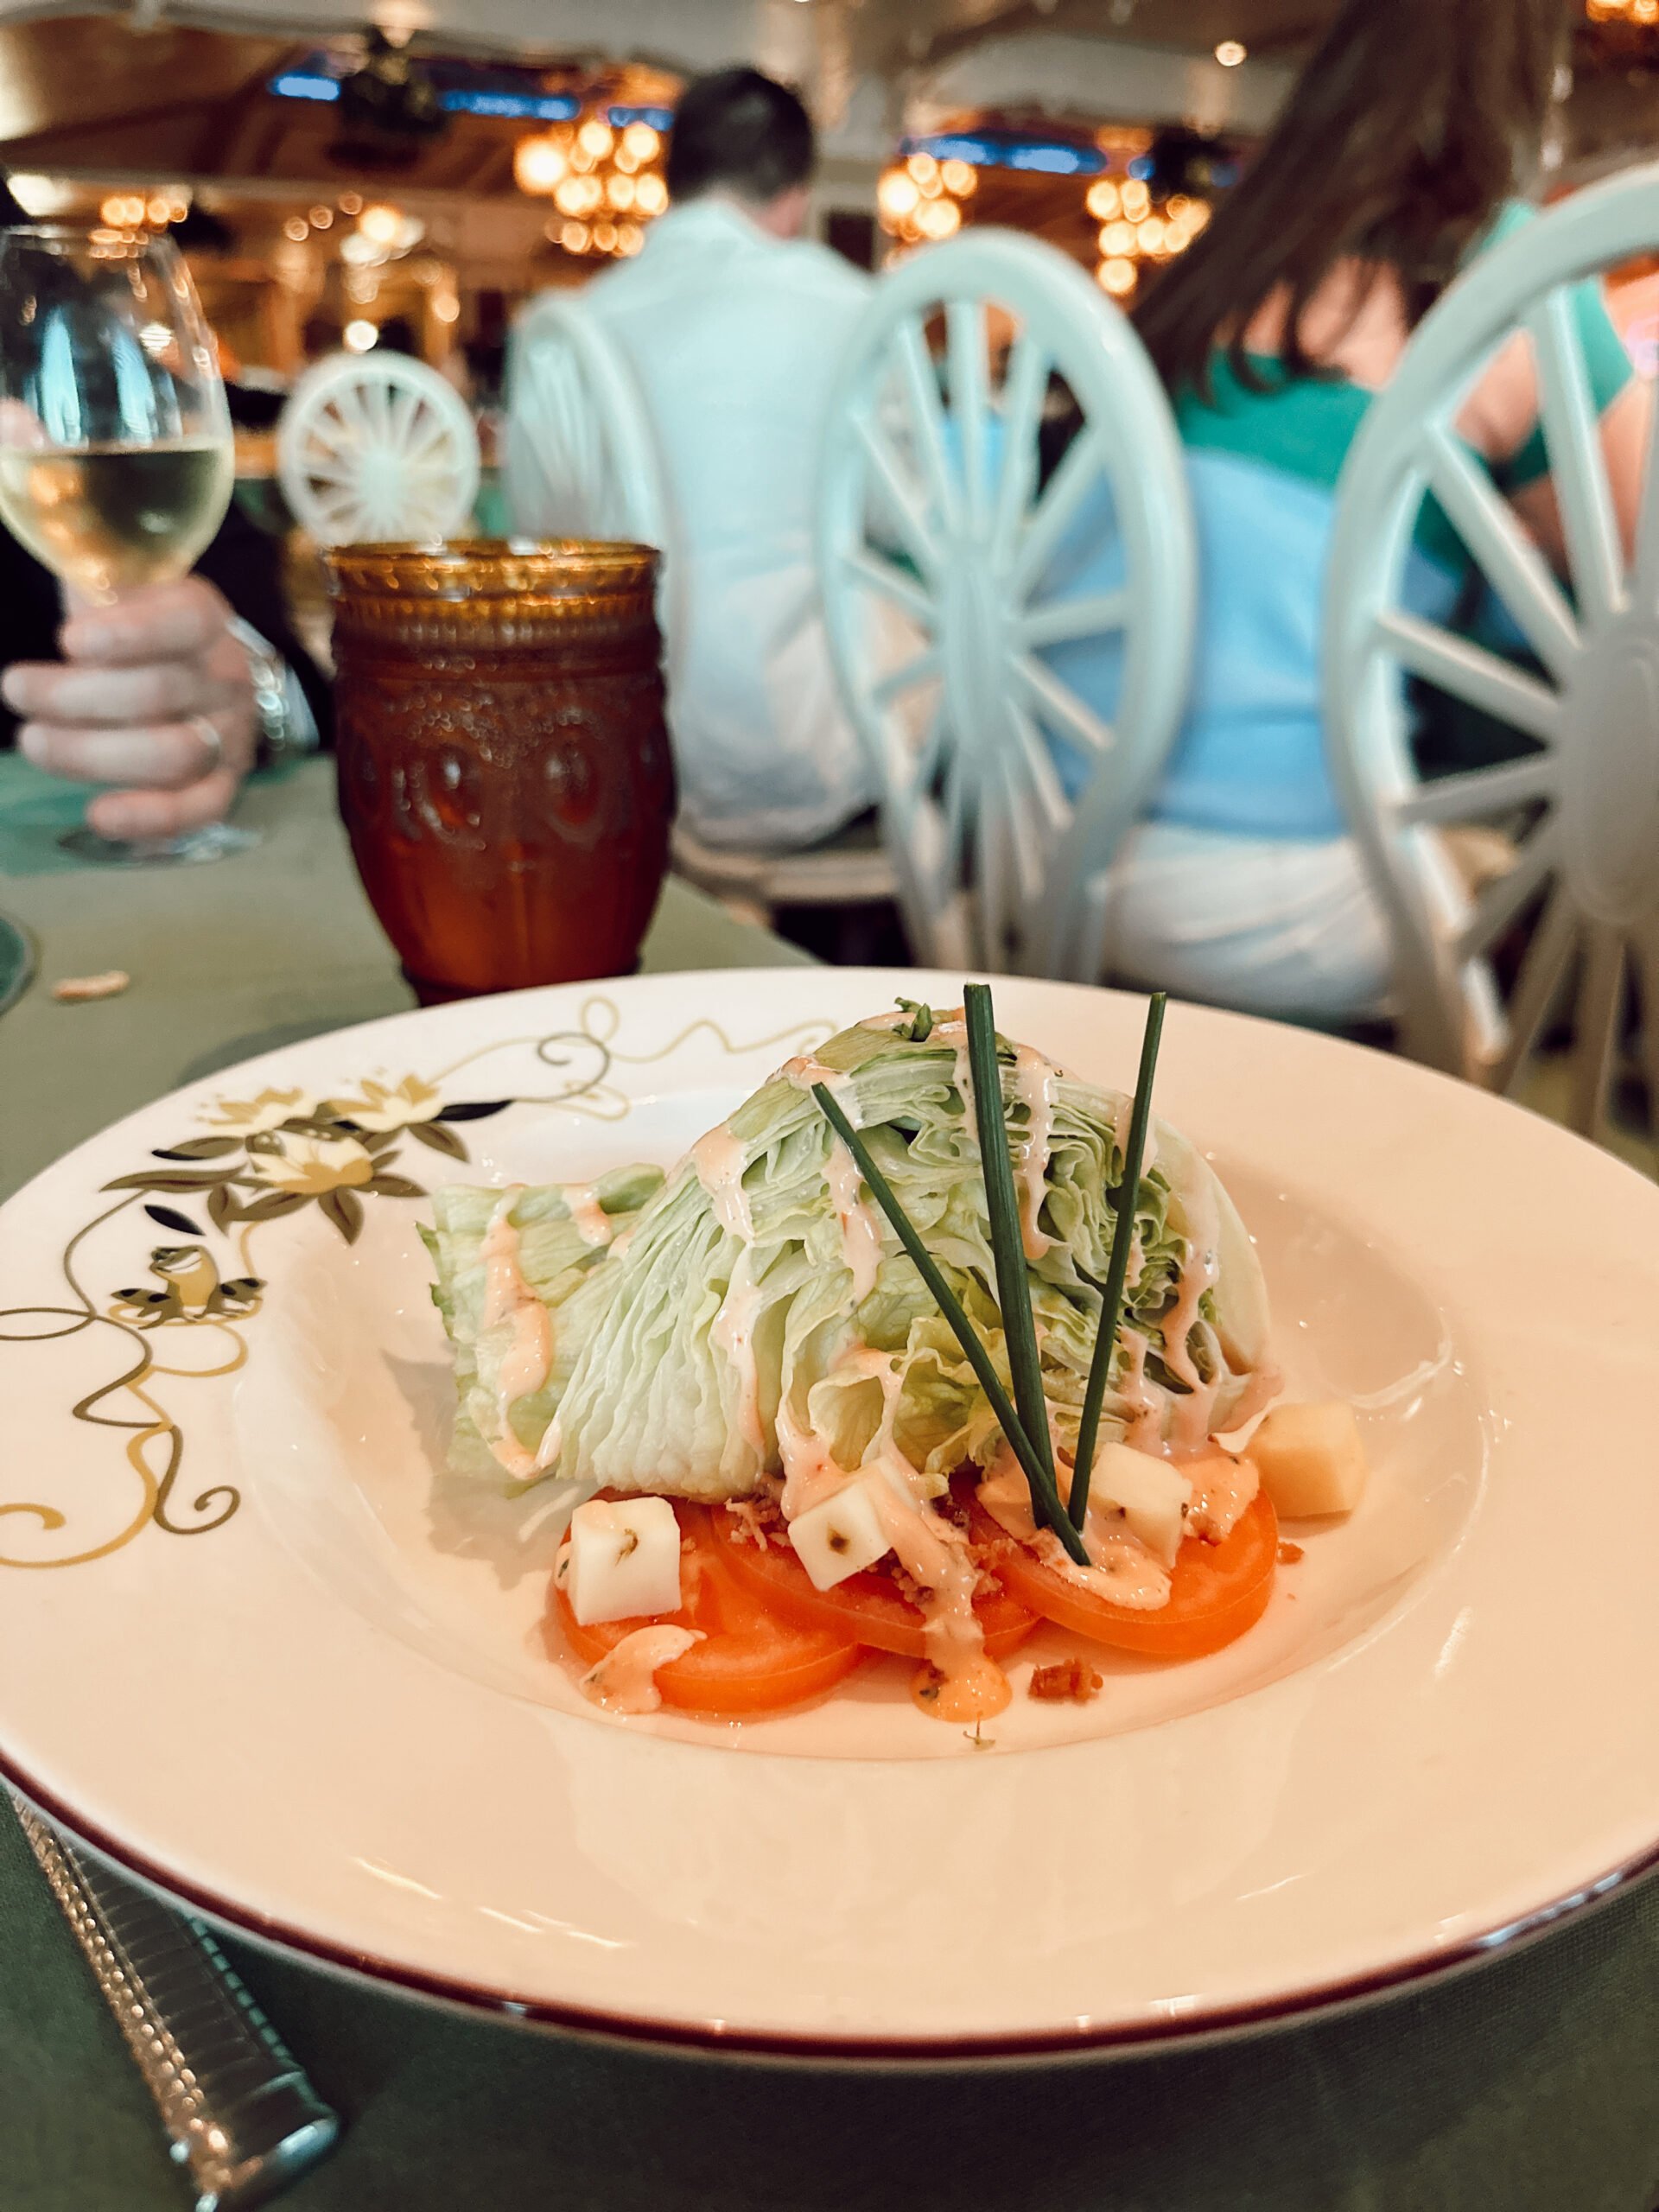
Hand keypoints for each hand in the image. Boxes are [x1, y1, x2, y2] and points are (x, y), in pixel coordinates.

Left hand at [2, 576, 257, 840]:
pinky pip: (199, 808)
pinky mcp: (223, 783)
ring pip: (172, 754)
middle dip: (75, 696)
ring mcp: (230, 734)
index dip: (129, 633)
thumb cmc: (138, 631)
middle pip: (159, 692)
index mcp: (206, 618)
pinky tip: (99, 816)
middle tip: (16, 689)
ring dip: (91, 754)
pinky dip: (150, 818)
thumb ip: (97, 603)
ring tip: (34, 741)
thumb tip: (75, 639)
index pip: (185, 621)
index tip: (67, 640)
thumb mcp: (120, 595)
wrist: (194, 673)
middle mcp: (227, 677)